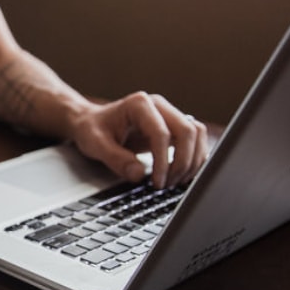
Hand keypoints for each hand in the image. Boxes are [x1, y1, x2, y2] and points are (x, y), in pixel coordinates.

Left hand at [68, 92, 208, 188]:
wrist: (91, 123)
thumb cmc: (92, 129)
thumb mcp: (95, 144)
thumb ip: (116, 159)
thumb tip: (139, 174)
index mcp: (140, 104)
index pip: (162, 133)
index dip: (163, 161)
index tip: (157, 183)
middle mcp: (159, 106)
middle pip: (188, 131)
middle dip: (182, 162)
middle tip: (167, 184)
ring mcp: (169, 115)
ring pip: (197, 134)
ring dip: (192, 161)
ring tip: (174, 182)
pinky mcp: (173, 127)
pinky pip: (195, 140)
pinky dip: (194, 158)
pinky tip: (181, 175)